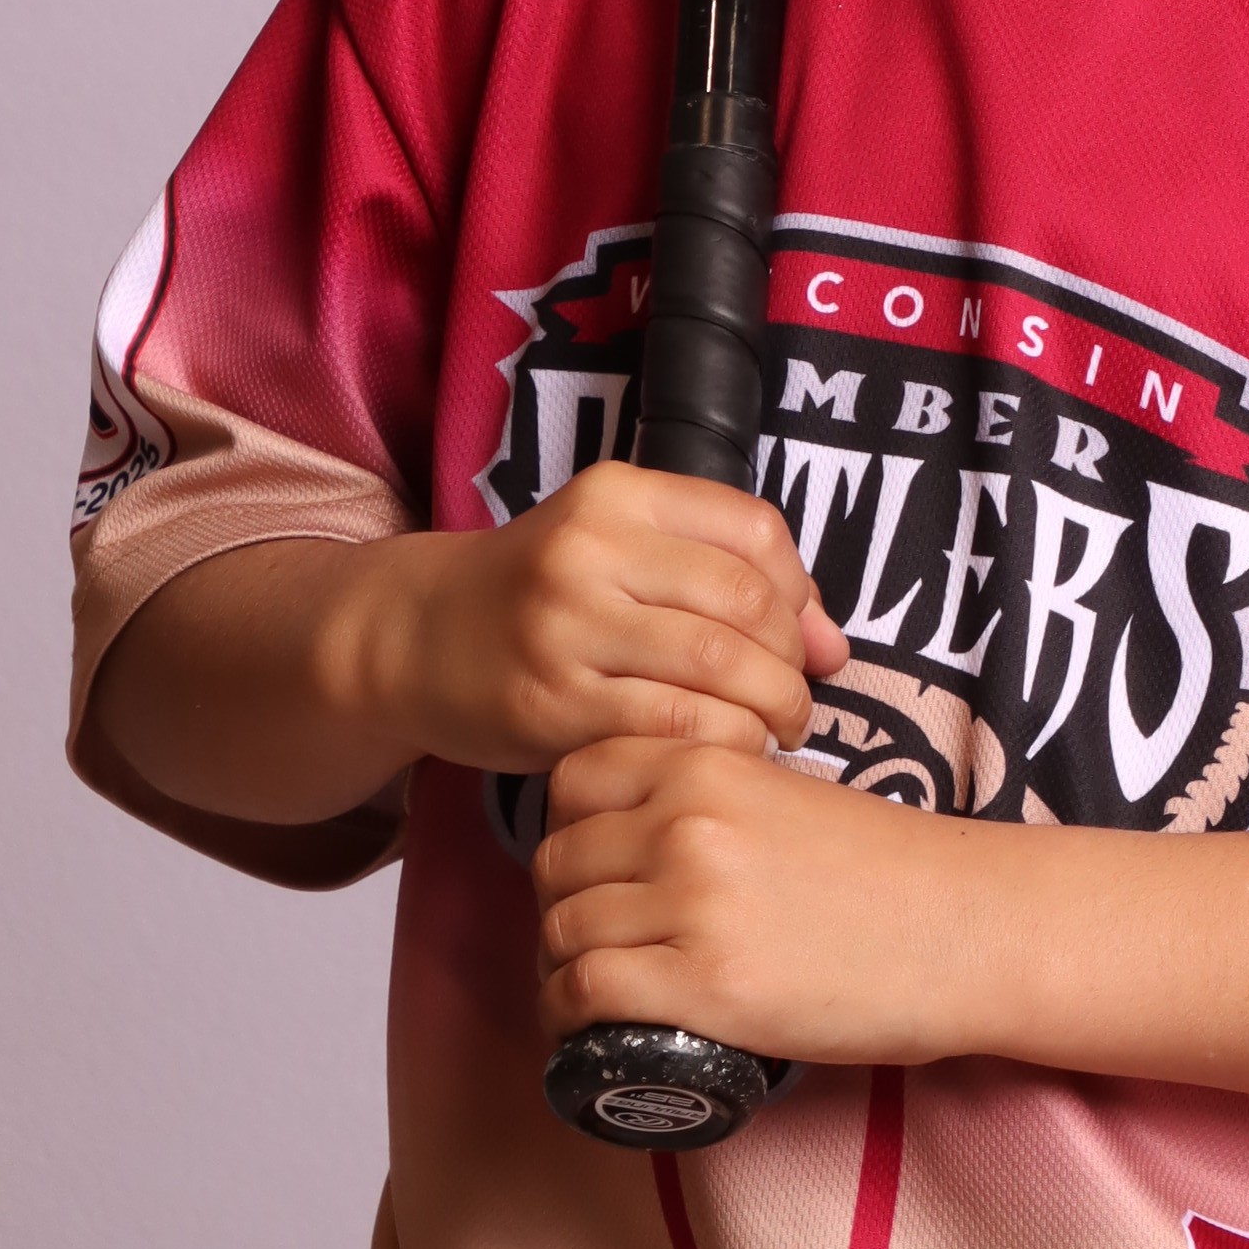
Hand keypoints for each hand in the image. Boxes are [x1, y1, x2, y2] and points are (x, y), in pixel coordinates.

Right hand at [330, 466, 845, 777]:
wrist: (414, 637)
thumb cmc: (541, 595)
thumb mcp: (621, 552)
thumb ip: (727, 578)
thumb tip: (834, 646)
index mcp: (616, 493)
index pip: (755, 531)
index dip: (800, 592)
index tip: (798, 637)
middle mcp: (588, 549)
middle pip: (745, 605)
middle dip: (791, 664)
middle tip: (796, 701)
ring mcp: (565, 628)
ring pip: (718, 669)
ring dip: (770, 711)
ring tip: (773, 732)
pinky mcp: (551, 704)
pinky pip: (673, 728)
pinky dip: (721, 746)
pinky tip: (722, 755)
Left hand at [533, 736, 974, 1069]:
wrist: (967, 929)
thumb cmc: (890, 871)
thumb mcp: (786, 794)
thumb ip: (713, 798)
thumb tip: (641, 836)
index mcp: (706, 764)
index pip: (573, 780)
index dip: (570, 828)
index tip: (593, 867)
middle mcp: (687, 823)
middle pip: (556, 861)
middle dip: (561, 905)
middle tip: (592, 943)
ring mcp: (692, 902)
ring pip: (562, 928)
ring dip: (561, 966)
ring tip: (593, 991)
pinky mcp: (705, 984)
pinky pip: (586, 991)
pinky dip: (569, 1015)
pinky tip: (588, 1029)